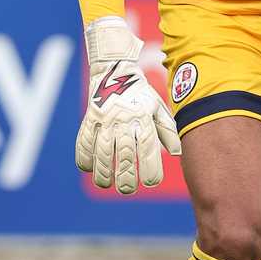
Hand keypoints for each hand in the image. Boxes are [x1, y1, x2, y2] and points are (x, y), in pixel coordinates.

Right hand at [75, 17, 181, 193]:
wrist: (114, 69)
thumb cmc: (141, 94)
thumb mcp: (158, 108)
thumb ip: (167, 131)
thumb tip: (177, 154)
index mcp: (143, 118)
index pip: (148, 147)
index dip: (150, 167)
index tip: (151, 183)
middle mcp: (123, 120)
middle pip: (124, 154)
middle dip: (125, 176)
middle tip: (128, 190)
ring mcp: (103, 120)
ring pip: (101, 152)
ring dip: (103, 172)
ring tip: (107, 185)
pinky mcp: (88, 120)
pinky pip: (83, 142)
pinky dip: (84, 158)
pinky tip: (88, 169)